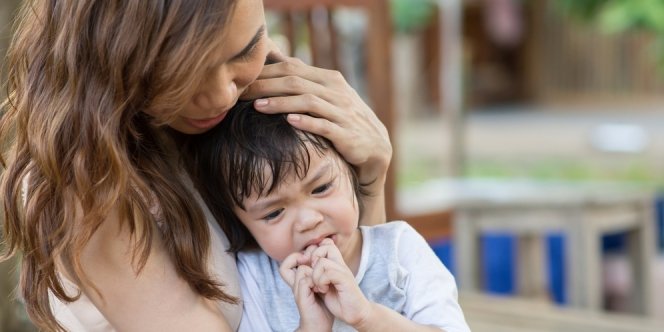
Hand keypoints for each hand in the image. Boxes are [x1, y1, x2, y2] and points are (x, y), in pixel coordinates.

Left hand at [242, 56, 391, 186]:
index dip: (266, 72)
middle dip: (266, 86)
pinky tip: (290, 121)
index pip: (293, 68)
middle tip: (242, 93)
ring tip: (258, 107)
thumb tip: (274, 56)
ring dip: (281, 103)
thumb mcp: (326, 95)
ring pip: (308, 102)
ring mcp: (342, 112)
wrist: (374, 147)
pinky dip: (307, 122)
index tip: (243, 80)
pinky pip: (324, 125)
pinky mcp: (346, 134)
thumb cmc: (342, 120)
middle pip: (296, 82)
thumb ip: (303, 78)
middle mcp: (337, 92)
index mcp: (329, 79)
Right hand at [281, 249, 332, 331]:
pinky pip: (305, 280)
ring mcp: (297, 289)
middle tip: (318, 262)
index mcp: (301, 279)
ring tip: (323, 281)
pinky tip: (323, 289)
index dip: (303, 253)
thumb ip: (323, 272)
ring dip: (315, 272)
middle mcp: (296, 282)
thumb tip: (328, 254)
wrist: (321, 325)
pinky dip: (316, 281)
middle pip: (290, 261)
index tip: (318, 256)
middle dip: (306, 257)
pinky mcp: (301, 296)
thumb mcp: (324, 285)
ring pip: (302, 269)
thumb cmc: (324, 306)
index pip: (292, 259)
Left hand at [309, 239, 371, 326]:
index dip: (315, 251)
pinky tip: (323, 291)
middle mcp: (340, 265)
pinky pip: (328, 273)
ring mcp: (344, 271)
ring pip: (322, 262)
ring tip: (319, 287)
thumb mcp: (324, 286)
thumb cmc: (340, 302)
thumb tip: (304, 267)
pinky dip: (321, 282)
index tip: (310, 267)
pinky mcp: (346, 280)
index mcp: (336, 265)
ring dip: (315, 276)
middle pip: (326, 246)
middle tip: (313, 274)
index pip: (327, 244)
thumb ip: (317, 275)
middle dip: (314, 258)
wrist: (356, 314)